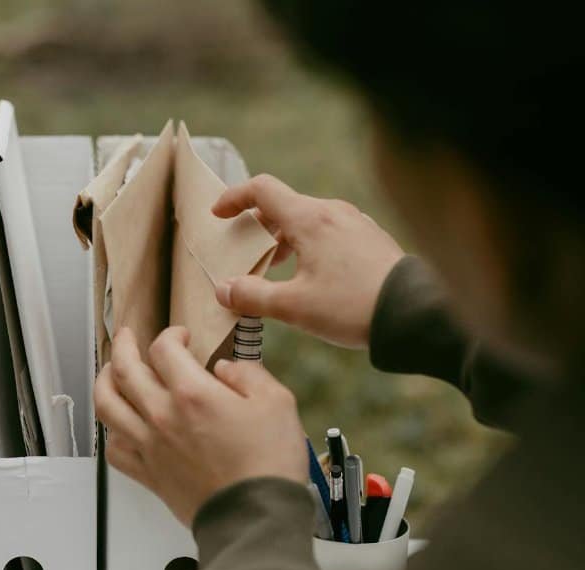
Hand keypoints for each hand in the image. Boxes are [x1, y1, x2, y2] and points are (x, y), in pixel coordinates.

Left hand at [95, 326, 307, 524]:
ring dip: (104, 382)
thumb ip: (249, 375)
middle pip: (124, 370)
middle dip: (124, 346)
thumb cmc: (268, 463)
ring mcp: (150, 446)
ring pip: (107, 406)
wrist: (256, 517)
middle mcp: (162, 416)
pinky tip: (120, 426)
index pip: (164, 349)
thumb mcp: (277, 403)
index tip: (181, 336)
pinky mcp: (148, 474)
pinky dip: (112, 433)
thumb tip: (226, 368)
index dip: (171, 335)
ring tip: (109, 373)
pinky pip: (115, 449)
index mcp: (192, 394)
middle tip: (127, 337)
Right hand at [212, 174, 404, 348]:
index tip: (219, 214)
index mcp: (310, 219)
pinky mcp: (371, 239)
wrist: (416, 314)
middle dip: (258, 226)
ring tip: (275, 268)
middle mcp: (333, 212)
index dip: (235, 198)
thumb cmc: (353, 307)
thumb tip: (224, 290)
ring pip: (308, 220)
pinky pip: (330, 231)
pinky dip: (309, 244)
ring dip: (284, 238)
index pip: (263, 189)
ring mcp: (355, 224)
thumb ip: (252, 296)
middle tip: (243, 251)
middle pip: (284, 205)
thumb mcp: (293, 307)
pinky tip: (310, 276)